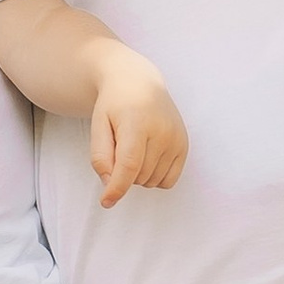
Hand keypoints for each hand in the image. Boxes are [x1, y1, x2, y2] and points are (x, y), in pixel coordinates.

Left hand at [90, 65, 186, 207]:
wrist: (139, 82)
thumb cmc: (114, 105)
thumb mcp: (98, 125)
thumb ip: (100, 155)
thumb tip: (110, 184)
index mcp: (137, 122)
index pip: (128, 165)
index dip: (117, 187)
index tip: (106, 202)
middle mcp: (162, 131)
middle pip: (138, 175)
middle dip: (123, 173)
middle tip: (118, 148)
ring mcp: (176, 138)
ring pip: (152, 181)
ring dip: (138, 175)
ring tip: (134, 148)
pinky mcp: (184, 145)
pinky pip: (169, 180)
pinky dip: (155, 177)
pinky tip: (148, 158)